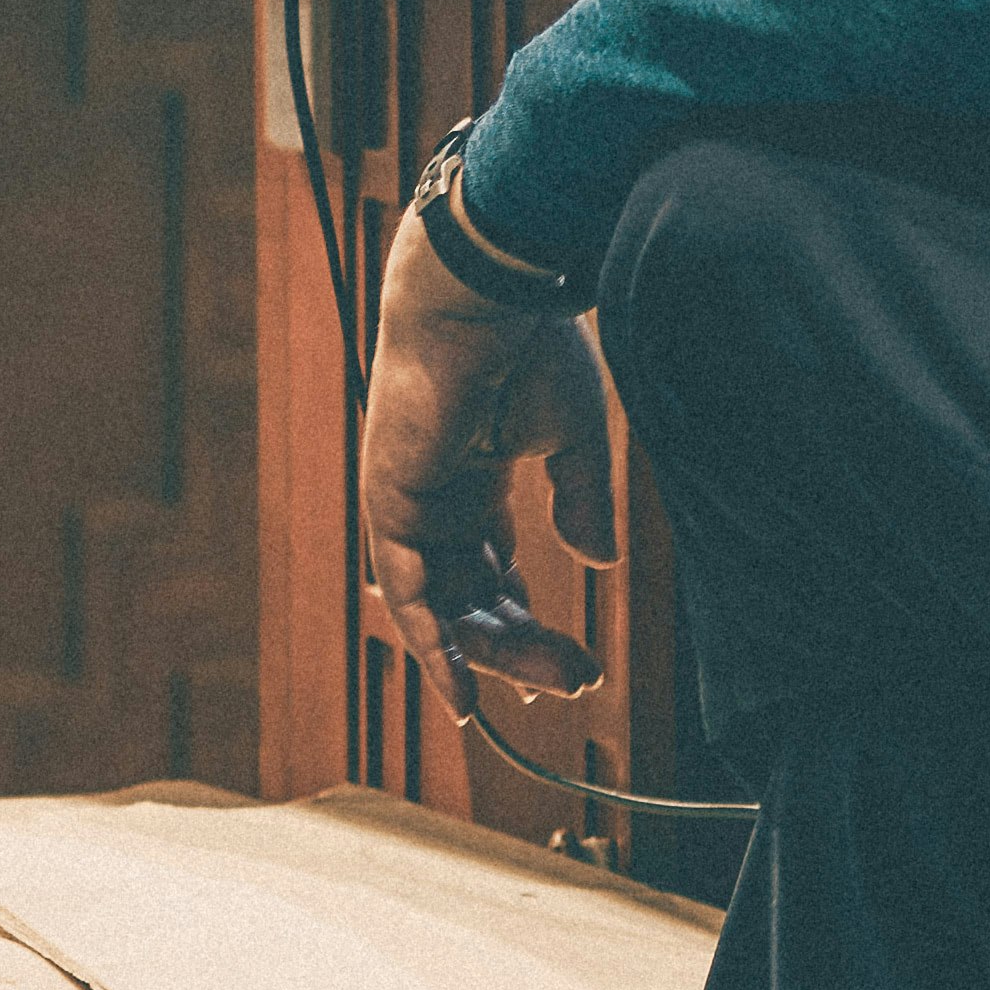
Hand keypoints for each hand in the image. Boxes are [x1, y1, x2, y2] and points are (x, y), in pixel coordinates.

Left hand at [357, 189, 619, 692]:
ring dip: (491, 656)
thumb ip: (581, 502)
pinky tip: (466, 694)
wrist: (484, 295)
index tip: (577, 663)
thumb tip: (598, 563)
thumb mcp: (575, 438)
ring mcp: (409, 505)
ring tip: (549, 687)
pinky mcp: (391, 504)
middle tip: (576, 681)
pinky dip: (434, 647)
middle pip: (473, 599)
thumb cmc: (528, 345)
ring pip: (444, 608)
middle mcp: (437, 499)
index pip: (494, 570)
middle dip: (522, 647)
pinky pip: (408, 594)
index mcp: (475, 479)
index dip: (527, 622)